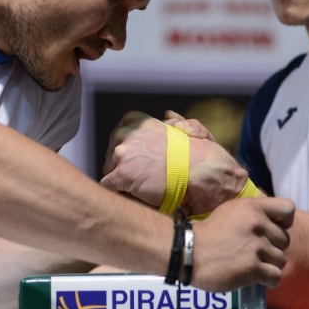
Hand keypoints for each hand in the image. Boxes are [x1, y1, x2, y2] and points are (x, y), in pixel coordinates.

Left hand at [102, 111, 248, 214]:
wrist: (199, 171)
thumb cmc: (195, 153)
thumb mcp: (185, 128)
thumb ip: (173, 122)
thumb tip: (169, 115)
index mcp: (134, 120)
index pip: (118, 137)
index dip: (129, 151)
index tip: (142, 160)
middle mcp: (124, 133)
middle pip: (111, 154)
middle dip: (123, 164)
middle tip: (143, 174)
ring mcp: (121, 153)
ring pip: (109, 170)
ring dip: (122, 178)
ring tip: (142, 184)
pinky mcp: (121, 174)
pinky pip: (108, 186)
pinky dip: (119, 192)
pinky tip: (134, 194)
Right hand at [189, 197, 293, 291]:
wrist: (189, 252)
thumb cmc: (209, 233)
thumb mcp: (231, 211)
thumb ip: (253, 213)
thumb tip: (274, 223)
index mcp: (252, 207)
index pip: (288, 208)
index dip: (284, 222)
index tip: (272, 231)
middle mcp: (257, 224)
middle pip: (285, 240)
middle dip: (273, 248)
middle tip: (255, 253)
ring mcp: (256, 246)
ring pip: (281, 260)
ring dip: (270, 265)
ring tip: (253, 266)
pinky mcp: (252, 267)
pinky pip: (275, 276)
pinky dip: (269, 280)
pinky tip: (257, 278)